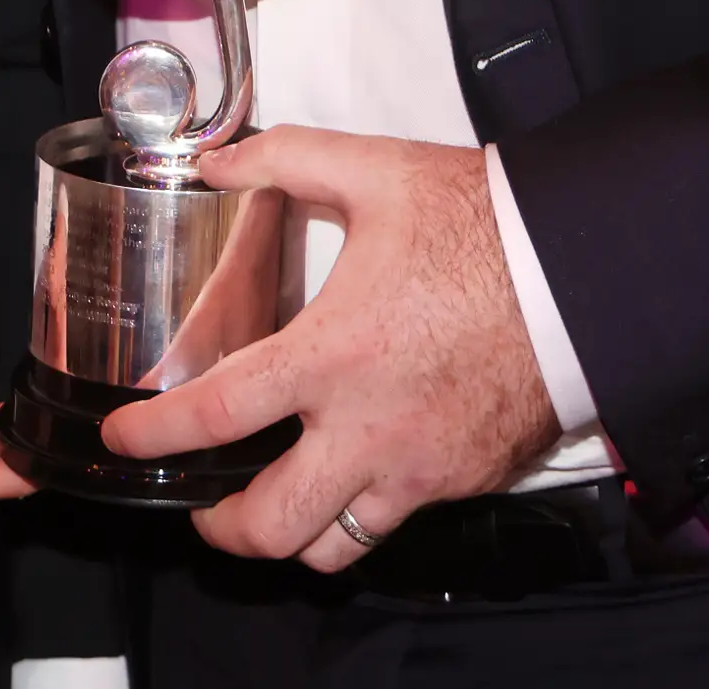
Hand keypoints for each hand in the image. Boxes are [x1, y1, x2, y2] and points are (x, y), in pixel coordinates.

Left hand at [98, 130, 558, 572]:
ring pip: (334, 547)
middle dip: (220, 527)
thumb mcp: (375, 170)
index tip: (124, 440)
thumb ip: (282, 160)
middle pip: (270, 525)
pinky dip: (362, 514)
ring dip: (294, 532)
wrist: (583, 274)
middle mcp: (369, 428)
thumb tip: (216, 162)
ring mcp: (419, 466)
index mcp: (332, 355)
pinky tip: (353, 473)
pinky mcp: (462, 481)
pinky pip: (397, 524)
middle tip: (203, 500)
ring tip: (277, 499)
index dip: (154, 438)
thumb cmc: (483, 224)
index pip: (216, 416)